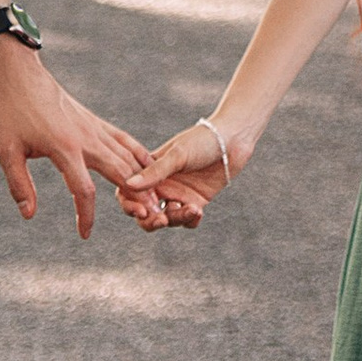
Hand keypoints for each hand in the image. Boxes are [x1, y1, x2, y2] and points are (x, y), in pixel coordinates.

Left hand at [0, 43, 152, 239]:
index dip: (86, 215)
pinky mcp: (94, 121)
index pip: (83, 190)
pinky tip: (149, 165)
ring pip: (126, 156)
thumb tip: (29, 215)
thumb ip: (19, 185)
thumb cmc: (10, 114)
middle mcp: (86, 138)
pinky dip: (138, 153)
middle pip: (119, 172)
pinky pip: (122, 139)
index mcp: (65, 148)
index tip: (84, 234)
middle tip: (149, 217)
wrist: (21, 76)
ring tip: (154, 198)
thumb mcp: (6, 152)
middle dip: (135, 196)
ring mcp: (93, 128)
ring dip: (142, 178)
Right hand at [115, 120, 239, 228]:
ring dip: (177, 218)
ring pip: (168, 219)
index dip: (130, 205)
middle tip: (163, 220)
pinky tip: (198, 211)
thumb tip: (128, 184)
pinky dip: (190, 220)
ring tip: (193, 209)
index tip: (141, 211)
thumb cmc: (202, 140)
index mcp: (150, 171)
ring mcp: (178, 195)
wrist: (233, 139)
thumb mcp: (178, 155)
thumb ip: (155, 172)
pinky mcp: (196, 202)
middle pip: (146, 213)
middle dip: (151, 221)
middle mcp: (161, 185)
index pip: (129, 192)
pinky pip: (187, 220)